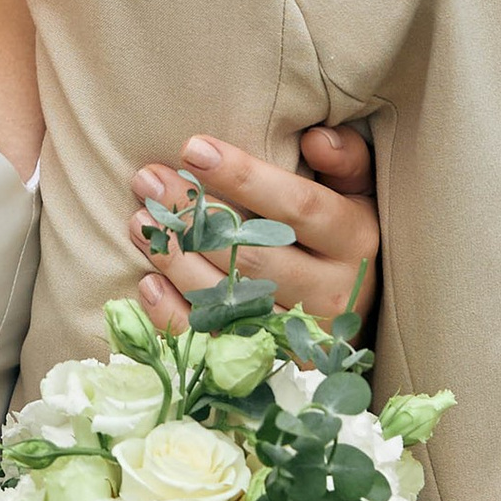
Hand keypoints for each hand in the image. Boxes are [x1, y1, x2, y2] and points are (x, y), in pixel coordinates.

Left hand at [128, 125, 379, 340]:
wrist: (361, 316)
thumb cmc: (345, 237)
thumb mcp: (360, 193)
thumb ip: (347, 159)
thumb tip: (317, 139)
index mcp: (354, 241)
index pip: (297, 205)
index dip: (244, 177)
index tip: (192, 148)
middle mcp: (331, 292)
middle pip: (252, 254)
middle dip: (194, 216)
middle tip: (149, 180)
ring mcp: (298, 334)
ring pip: (228, 299)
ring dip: (176, 259)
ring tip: (139, 221)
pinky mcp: (269, 361)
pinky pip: (213, 341)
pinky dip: (176, 315)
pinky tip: (148, 281)